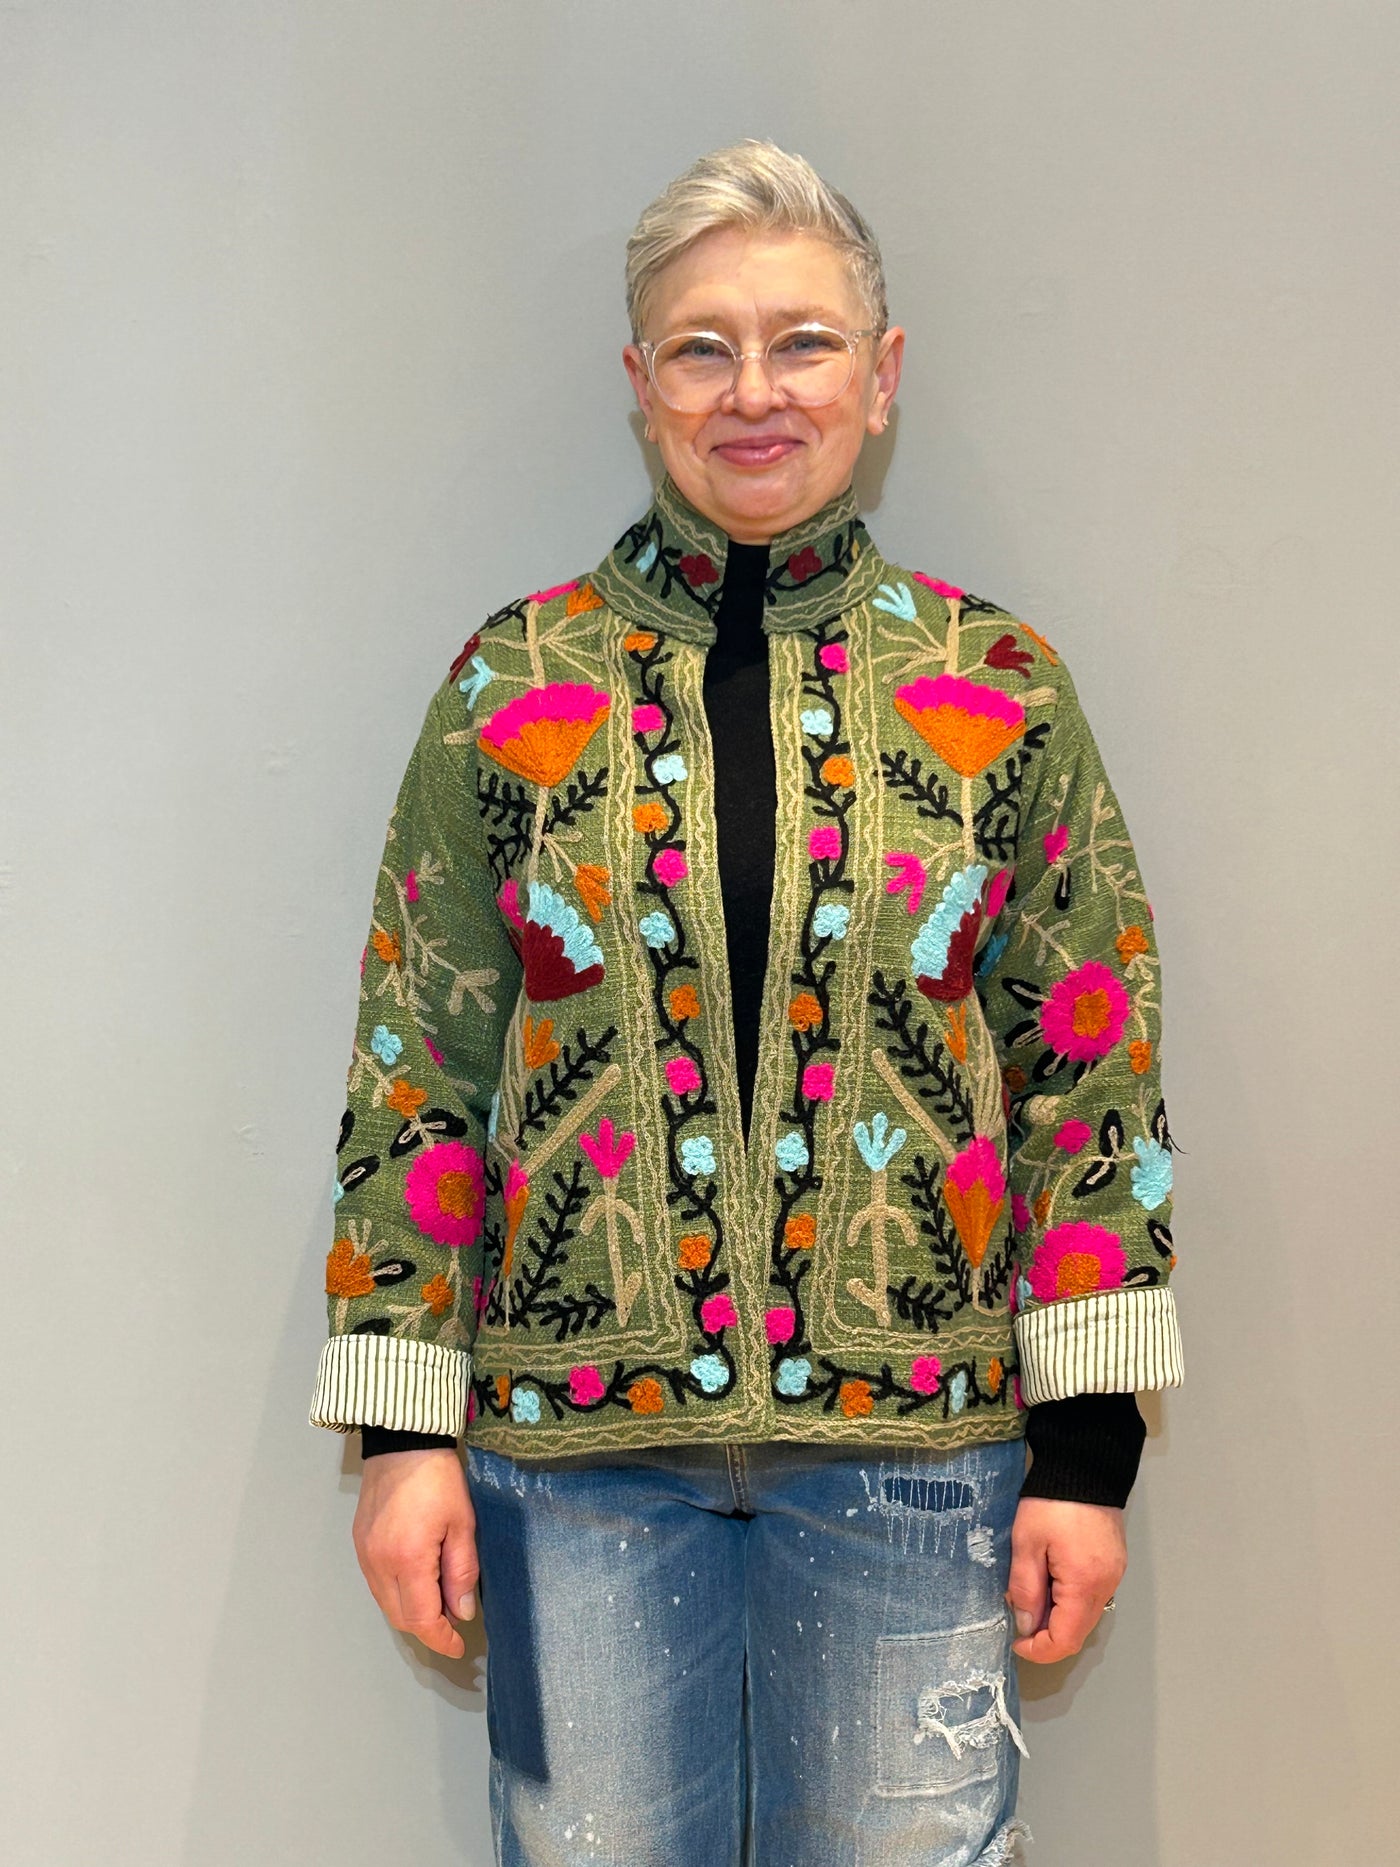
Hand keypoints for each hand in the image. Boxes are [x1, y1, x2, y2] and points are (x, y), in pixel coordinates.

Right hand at [351, 1447, 477, 1658]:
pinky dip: (396, 1594)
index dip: (441, 1639)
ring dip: (411, 1612)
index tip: (459, 1646)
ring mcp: (364, 1555)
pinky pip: (376, 1584)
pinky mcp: (359, 1544)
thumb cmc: (437, 1478)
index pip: (421, 1619)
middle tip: (453, 1623)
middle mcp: (378, 1563)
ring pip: (385, 1603)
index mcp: (408, 1559)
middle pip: (400, 1617)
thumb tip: (461, 1612)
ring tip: (438, 1603)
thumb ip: (462, 1571)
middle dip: (427, 1628)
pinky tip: (417, 1582)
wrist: (402, 1442)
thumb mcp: (462, 1523)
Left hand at [1005, 1495, 1126, 1664]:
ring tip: (1032, 1595)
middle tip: (1020, 1617)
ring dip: (1059, 1616)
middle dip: (1048, 1634)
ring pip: (1087, 1615)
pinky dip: (1071, 1600)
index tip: (1016, 1642)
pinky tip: (1052, 1581)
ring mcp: (1114, 1574)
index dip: (1039, 1650)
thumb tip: (1025, 1624)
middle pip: (1079, 1631)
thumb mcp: (1026, 1542)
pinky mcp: (1114, 1562)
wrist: (1085, 1465)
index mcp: (1084, 1585)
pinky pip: (1093, 1595)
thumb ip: (1025, 1587)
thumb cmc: (1051, 1502)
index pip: (1066, 1639)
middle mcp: (1106, 1585)